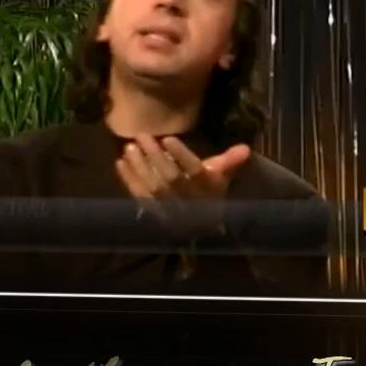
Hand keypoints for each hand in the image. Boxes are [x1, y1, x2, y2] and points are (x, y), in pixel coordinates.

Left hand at [115, 134, 251, 237]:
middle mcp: (188, 200)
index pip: (195, 171)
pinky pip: (140, 197)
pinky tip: (120, 164)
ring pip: (153, 188)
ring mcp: (169, 209)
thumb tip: (245, 147)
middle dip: (155, 157)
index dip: (181, 156)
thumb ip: (230, 162)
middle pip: (170, 178)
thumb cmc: (211, 194)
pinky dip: (129, 180)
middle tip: (141, 136)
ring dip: (139, 167)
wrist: (201, 229)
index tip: (168, 138)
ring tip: (128, 147)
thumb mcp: (223, 178)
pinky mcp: (154, 214)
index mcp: (207, 189)